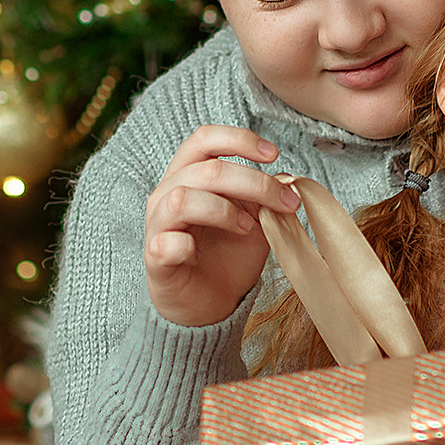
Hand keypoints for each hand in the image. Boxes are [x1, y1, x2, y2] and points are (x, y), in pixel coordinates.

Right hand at [144, 125, 302, 326]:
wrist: (211, 305)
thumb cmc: (228, 256)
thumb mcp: (255, 220)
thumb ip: (265, 197)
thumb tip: (288, 179)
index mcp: (190, 175)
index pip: (205, 139)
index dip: (239, 139)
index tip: (272, 154)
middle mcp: (168, 193)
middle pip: (207, 169)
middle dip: (254, 182)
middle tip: (285, 202)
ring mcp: (158, 225)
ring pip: (182, 198)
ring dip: (223, 210)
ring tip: (247, 228)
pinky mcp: (156, 258)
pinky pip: (165, 242)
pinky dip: (184, 244)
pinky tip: (198, 252)